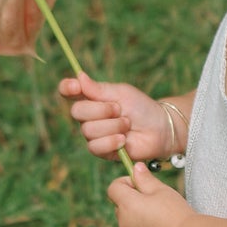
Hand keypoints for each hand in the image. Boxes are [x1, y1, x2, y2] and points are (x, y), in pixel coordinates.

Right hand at [58, 72, 174, 163]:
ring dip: (112, 126)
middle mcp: (89, 116)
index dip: (67, 88)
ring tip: (127, 124)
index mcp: (92, 98)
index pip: (68, 91)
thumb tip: (79, 76)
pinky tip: (124, 139)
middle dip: (101, 110)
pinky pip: (95, 146)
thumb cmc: (141, 107)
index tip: (76, 86)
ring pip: (88, 130)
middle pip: (77, 111)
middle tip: (119, 109)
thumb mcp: (121, 93)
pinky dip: (111, 141)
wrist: (159, 128)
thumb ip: (99, 89)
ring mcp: (93, 134)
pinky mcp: (101, 150)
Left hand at [108, 163, 190, 226]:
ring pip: (128, 223)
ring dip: (137, 218)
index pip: (113, 188)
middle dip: (132, 201)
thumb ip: (144, 178)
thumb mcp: (161, 190)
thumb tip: (135, 167)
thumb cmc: (175, 213)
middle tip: (155, 202)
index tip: (140, 185)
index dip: (125, 183)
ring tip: (160, 219)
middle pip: (120, 206)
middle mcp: (123, 223)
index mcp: (127, 204)